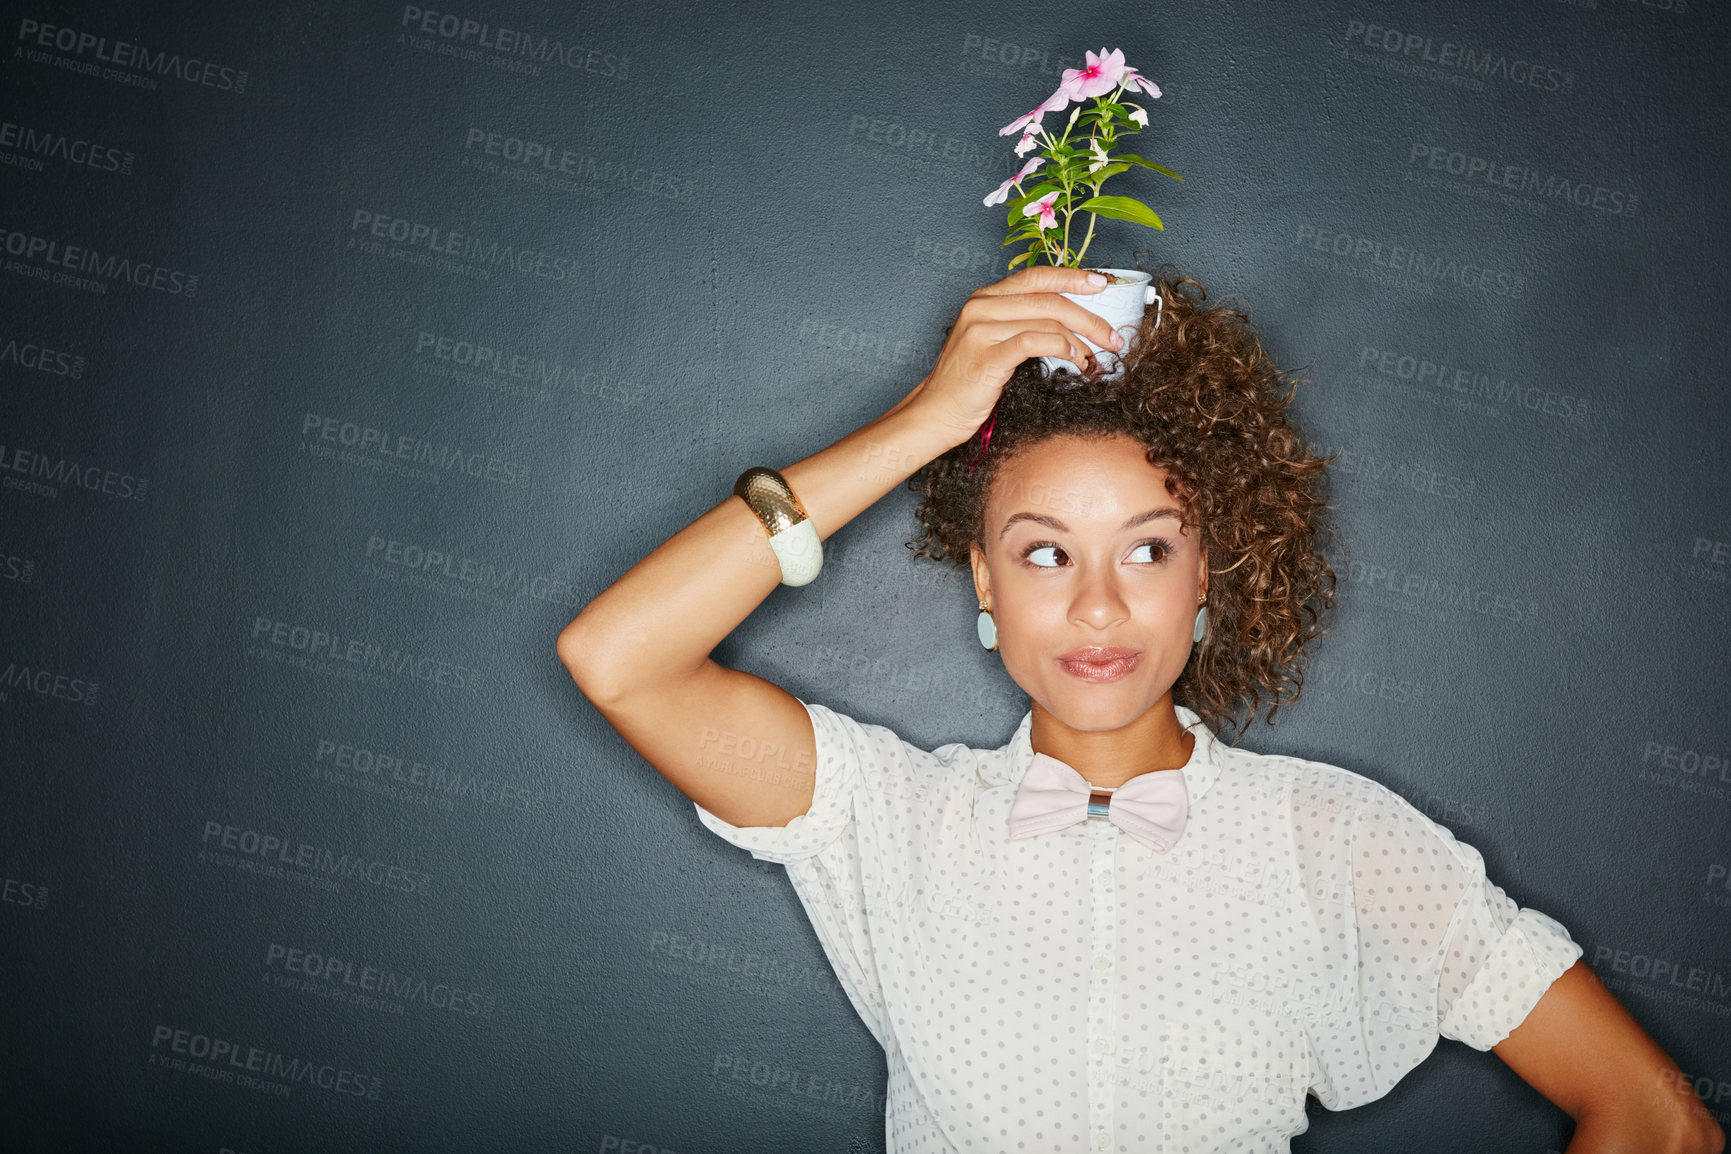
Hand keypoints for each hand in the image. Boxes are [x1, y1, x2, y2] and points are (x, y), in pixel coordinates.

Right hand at [913, 266, 1124, 447]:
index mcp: (984, 298)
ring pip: (1046, 321)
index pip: (1036, 276)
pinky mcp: (986, 357)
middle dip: (1089, 318)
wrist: (935, 413)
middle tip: (1112, 336)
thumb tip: (1069, 321)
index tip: (1102, 284)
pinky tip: (1073, 360)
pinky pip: (1034, 342)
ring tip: (1093, 358)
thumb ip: (1020, 323)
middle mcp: (980, 307)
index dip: (1072, 277)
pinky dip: (1061, 348)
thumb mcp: (993, 342)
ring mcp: (980, 330)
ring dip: (1079, 340)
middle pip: (1049, 300)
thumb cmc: (967, 382)